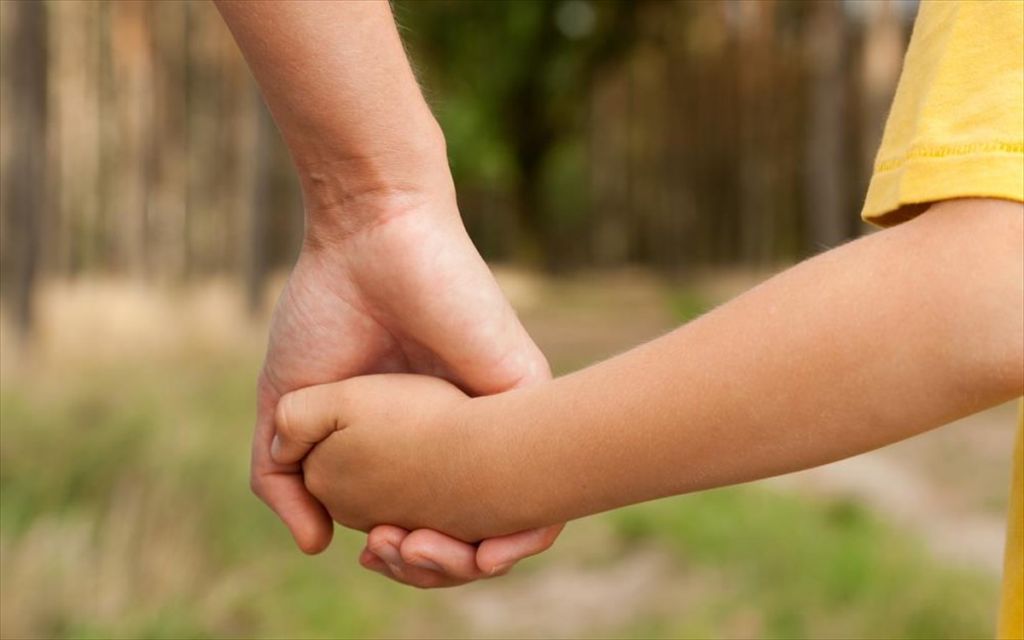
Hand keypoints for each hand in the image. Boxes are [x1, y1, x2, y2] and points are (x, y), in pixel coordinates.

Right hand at [251, 192, 561, 586]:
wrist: (364, 240)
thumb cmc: (325, 311)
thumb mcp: (287, 407)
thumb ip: (284, 479)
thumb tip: (315, 546)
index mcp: (411, 442)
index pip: (425, 525)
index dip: (402, 559)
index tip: (370, 552)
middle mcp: (458, 435)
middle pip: (470, 532)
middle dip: (435, 567)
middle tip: (391, 552)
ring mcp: (495, 416)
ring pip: (514, 517)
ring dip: (472, 560)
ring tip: (420, 550)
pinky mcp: (524, 390)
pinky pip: (548, 477)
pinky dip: (526, 532)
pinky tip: (484, 552)